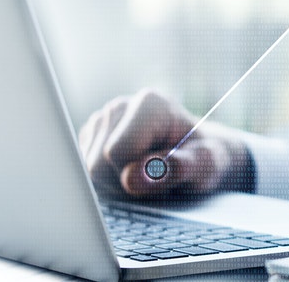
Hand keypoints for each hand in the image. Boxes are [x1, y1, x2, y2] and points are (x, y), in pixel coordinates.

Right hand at [78, 88, 251, 198]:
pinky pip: (82, 171)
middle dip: (122, 182)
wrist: (197, 154)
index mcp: (150, 104)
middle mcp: (120, 106)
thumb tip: (138, 175)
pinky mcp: (90, 136)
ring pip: (85, 170)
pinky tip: (128, 172)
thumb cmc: (203, 158)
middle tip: (152, 178)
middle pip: (96, 164)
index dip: (136, 173)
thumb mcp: (205, 164)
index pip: (117, 153)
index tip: (161, 171)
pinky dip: (104, 180)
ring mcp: (101, 120)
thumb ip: (178, 168)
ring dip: (113, 183)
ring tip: (143, 174)